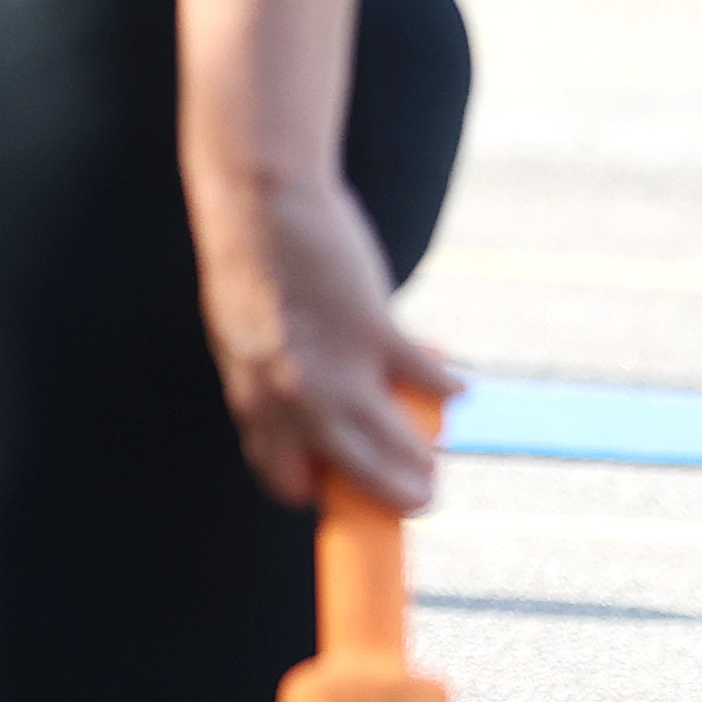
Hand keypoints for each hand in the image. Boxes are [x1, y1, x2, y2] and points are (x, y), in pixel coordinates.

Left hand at [190, 165, 460, 511]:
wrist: (259, 201)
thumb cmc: (251, 266)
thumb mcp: (245, 337)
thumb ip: (272, 380)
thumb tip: (309, 414)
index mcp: (252, 398)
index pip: (282, 478)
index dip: (317, 491)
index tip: (343, 493)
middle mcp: (292, 396)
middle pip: (353, 474)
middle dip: (392, 495)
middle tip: (420, 500)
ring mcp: (336, 367)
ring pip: (394, 441)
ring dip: (423, 460)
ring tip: (436, 465)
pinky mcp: (374, 332)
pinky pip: (425, 379)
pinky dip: (445, 384)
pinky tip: (456, 387)